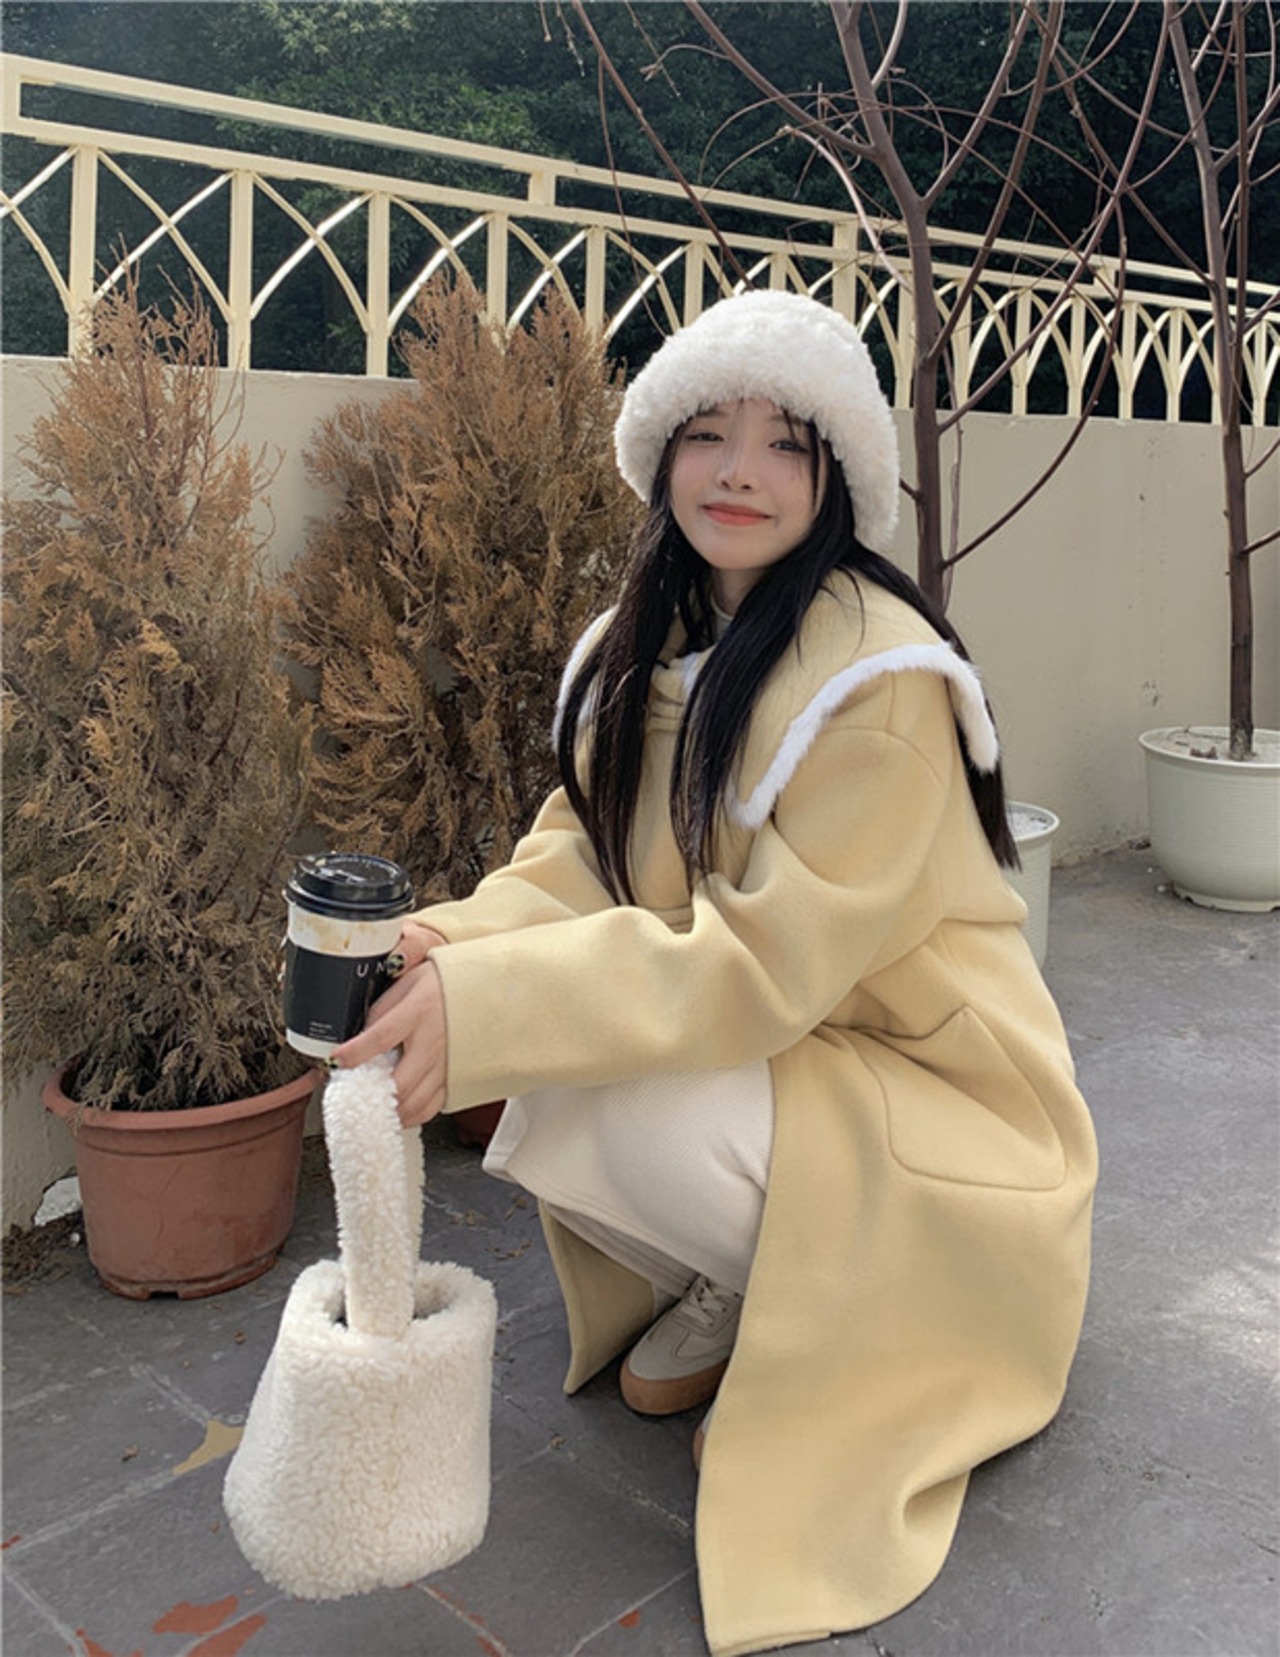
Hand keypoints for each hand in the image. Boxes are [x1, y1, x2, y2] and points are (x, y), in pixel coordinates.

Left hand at [329, 922, 448, 1127]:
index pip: (382, 1036)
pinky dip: (411, 1115)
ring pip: (414, 1102)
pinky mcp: (455, 1079)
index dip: (356, 1052)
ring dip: (388, 1110)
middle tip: (351, 1094)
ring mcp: (447, 1064)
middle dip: (371, 1094)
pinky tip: (397, 1111)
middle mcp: (434, 1041)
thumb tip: (359, 1033)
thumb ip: (383, 1006)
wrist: (488, 990)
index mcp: (420, 1011)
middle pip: (400, 1082)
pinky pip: (432, 1108)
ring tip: (371, 1106)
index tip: (335, 1061)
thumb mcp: (411, 980)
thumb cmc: (447, 984)